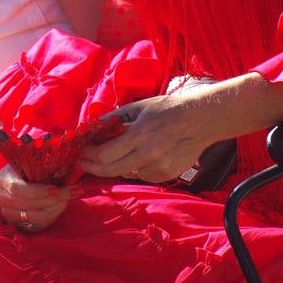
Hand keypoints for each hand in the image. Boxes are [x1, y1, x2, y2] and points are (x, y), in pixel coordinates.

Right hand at [0, 163, 77, 231]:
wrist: (12, 183)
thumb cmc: (25, 169)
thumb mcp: (30, 163)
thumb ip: (43, 166)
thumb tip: (65, 169)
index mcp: (4, 179)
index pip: (18, 189)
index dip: (38, 191)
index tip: (56, 189)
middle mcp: (2, 199)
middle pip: (29, 205)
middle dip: (55, 199)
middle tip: (75, 191)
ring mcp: (8, 214)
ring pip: (35, 217)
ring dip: (56, 208)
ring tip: (70, 198)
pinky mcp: (18, 225)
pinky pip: (38, 225)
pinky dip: (52, 216)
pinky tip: (61, 206)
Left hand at [79, 89, 222, 182]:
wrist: (201, 121)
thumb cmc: (169, 108)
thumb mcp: (140, 106)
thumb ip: (116, 117)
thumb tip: (94, 125)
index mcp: (139, 135)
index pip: (105, 154)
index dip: (89, 156)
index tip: (81, 152)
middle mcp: (148, 155)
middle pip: (110, 171)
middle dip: (92, 167)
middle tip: (83, 163)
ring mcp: (158, 168)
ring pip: (125, 173)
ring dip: (115, 166)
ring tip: (114, 154)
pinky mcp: (165, 175)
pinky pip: (141, 175)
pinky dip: (135, 167)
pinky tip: (141, 155)